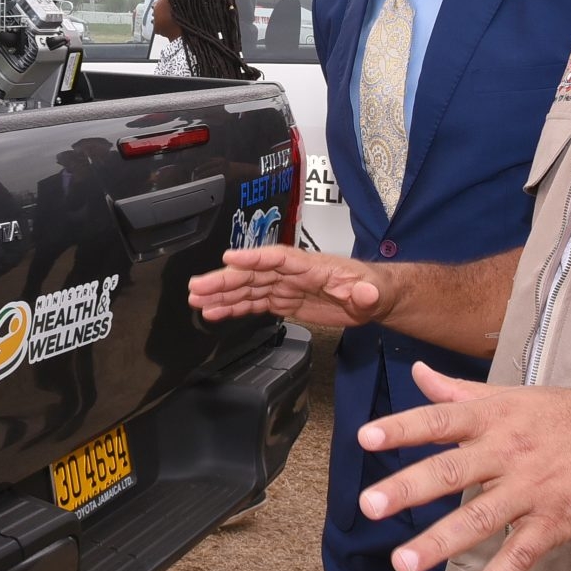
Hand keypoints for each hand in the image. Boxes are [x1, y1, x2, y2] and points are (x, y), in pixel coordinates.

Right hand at [187, 246, 389, 328]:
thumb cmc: (373, 288)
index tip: (228, 258)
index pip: (278, 258)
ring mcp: (285, 287)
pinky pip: (254, 303)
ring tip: (196, 301)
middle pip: (253, 274)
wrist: (373, 298)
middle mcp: (292, 274)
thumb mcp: (374, 291)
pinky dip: (233, 307)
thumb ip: (366, 293)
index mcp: (311, 266)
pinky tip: (214, 312)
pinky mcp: (284, 302)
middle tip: (197, 287)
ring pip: (248, 289)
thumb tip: (364, 293)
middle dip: (224, 280)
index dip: (253, 258)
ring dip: (222, 294)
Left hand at [359, 362, 570, 570]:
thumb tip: (418, 372)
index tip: (365, 437)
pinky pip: (520, 555)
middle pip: (452, 471)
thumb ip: (458, 391)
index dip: (402, 428)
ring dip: (440, 542)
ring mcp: (531, 490)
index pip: (439, 421)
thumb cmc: (563, 415)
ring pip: (480, 518)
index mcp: (492, 418)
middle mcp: (507, 452)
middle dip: (409, 489)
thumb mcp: (511, 395)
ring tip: (403, 563)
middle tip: (370, 506)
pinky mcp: (554, 523)